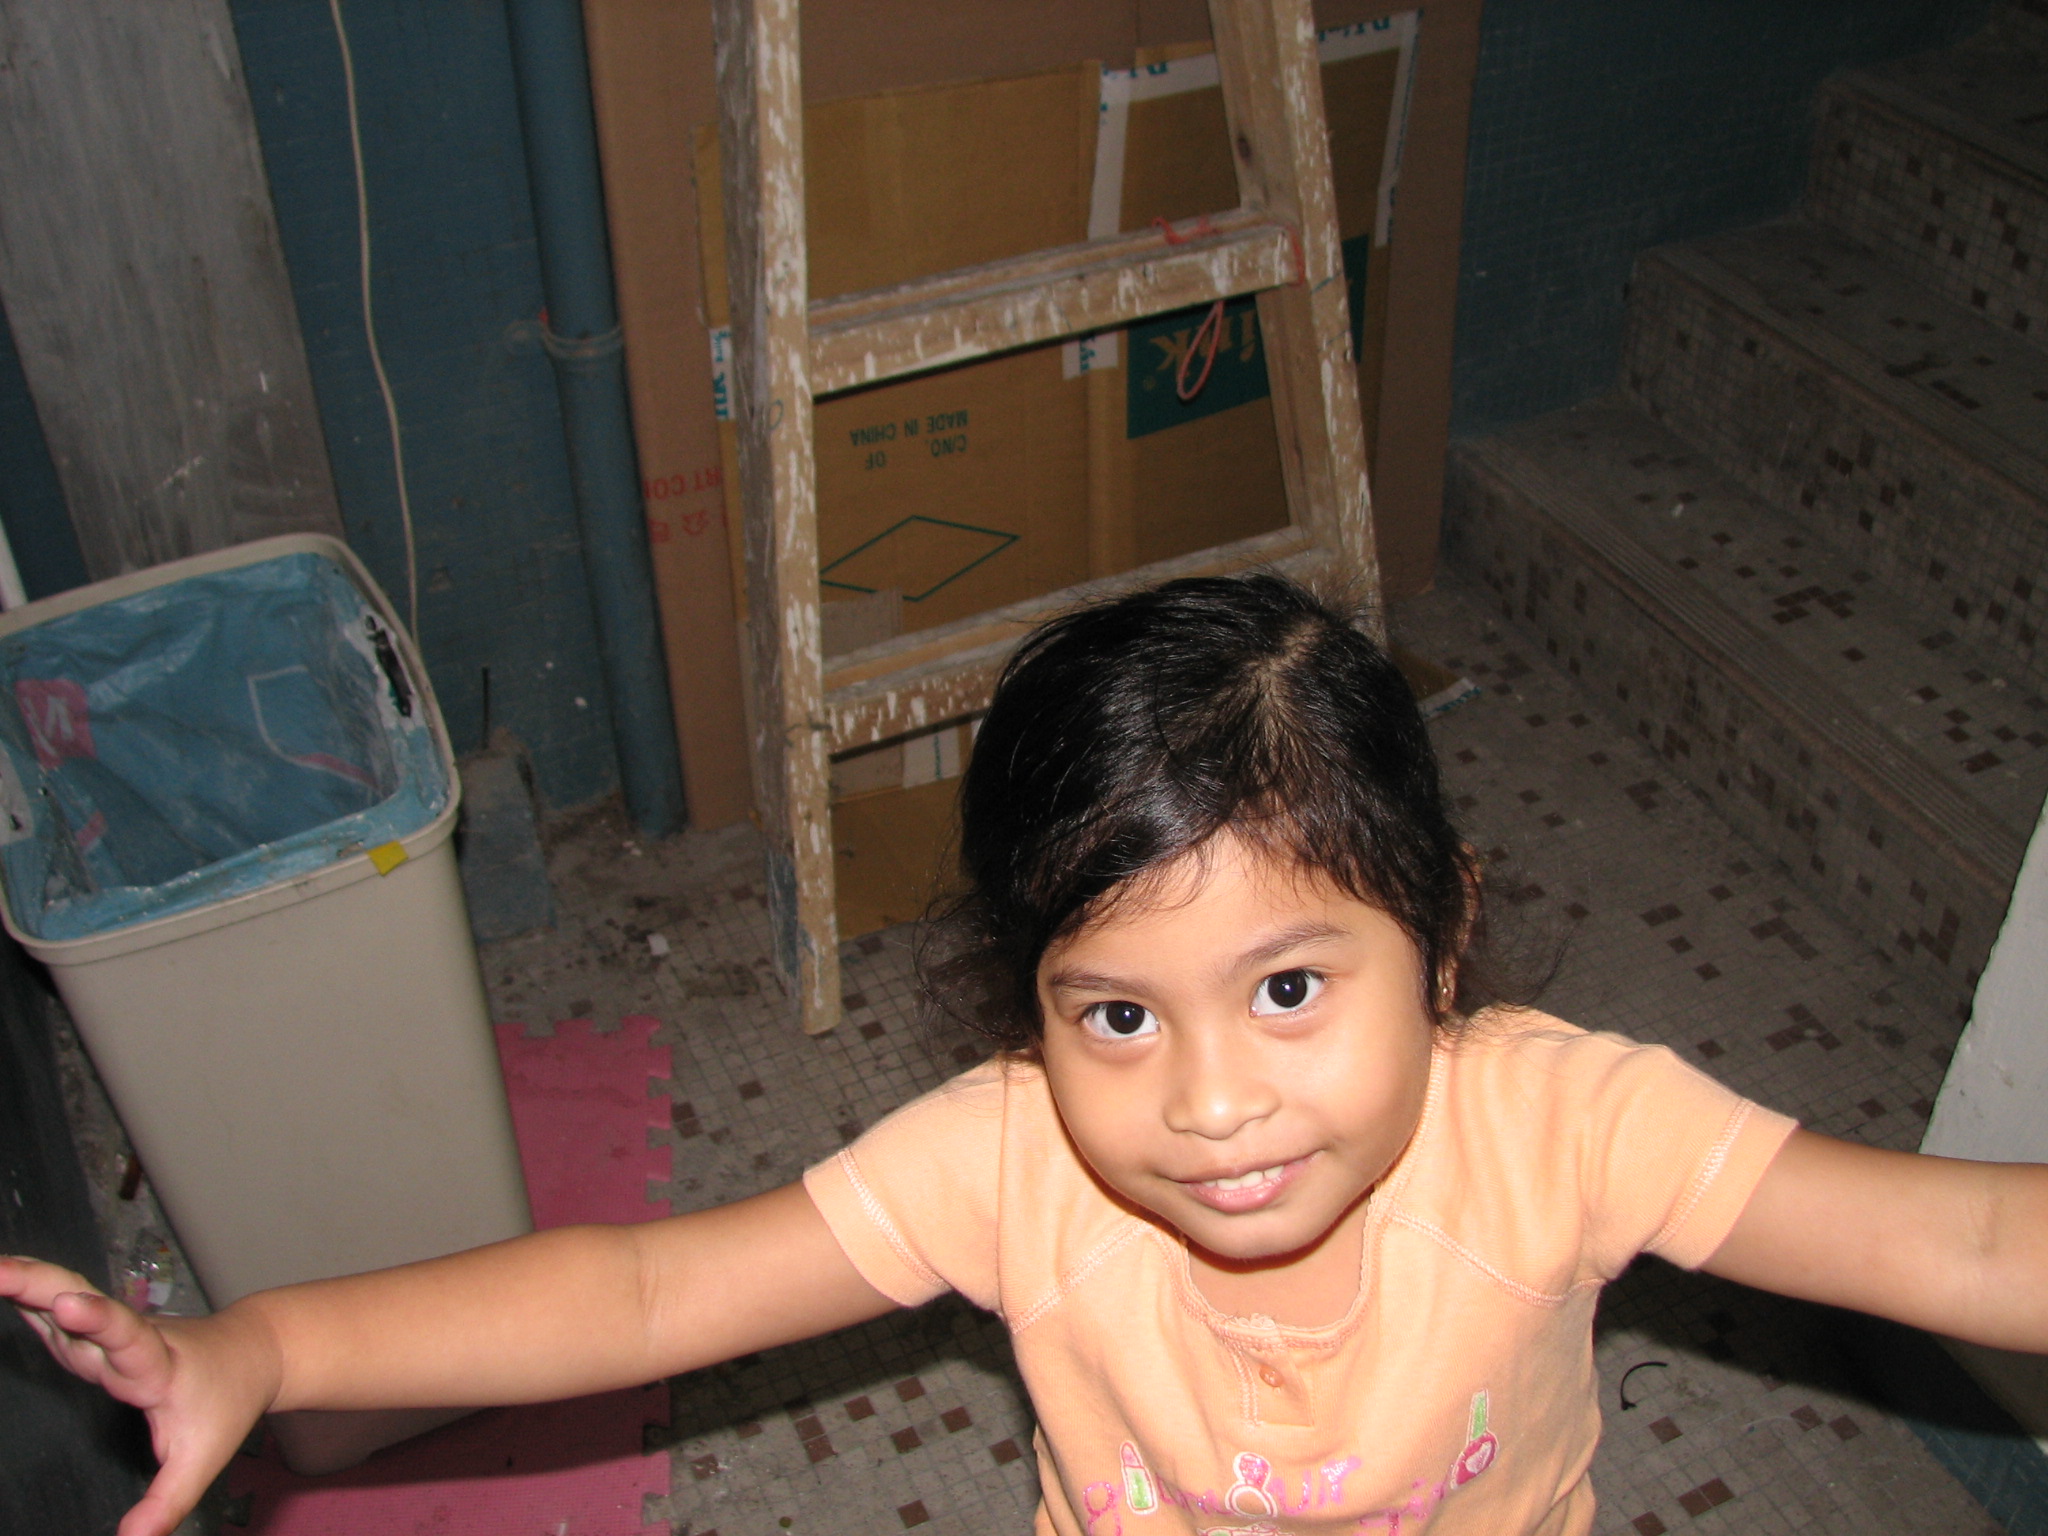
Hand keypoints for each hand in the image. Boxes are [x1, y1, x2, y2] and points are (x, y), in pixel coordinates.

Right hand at [2, 1255, 281, 1535]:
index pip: (127, 1340)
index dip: (99, 1321)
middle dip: (43, 1287)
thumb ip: (167, 1501)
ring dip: (30, 1282)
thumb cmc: (227, 1402)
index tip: (72, 1304)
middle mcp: (131, 1340)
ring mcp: (114, 1330)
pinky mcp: (101, 1330)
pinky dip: (31, 1294)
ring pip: (69, 1299)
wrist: (253, 1352)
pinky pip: (61, 1310)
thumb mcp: (204, 1457)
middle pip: (86, 1307)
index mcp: (155, 1365)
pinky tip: (5, 1283)